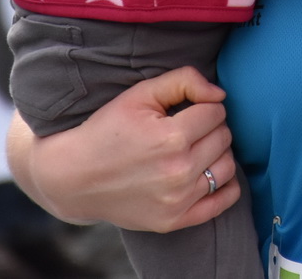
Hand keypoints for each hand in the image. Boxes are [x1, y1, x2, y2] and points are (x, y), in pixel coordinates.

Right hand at [8, 66, 241, 231]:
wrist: (74, 177)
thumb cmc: (107, 130)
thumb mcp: (139, 94)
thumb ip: (184, 81)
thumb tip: (220, 94)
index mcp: (171, 137)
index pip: (216, 112)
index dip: (203, 105)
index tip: (186, 110)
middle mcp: (178, 171)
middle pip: (224, 137)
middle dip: (210, 127)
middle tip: (188, 128)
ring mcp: (178, 200)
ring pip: (227, 167)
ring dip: (218, 153)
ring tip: (196, 148)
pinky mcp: (174, 220)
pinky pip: (223, 202)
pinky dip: (226, 185)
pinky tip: (210, 172)